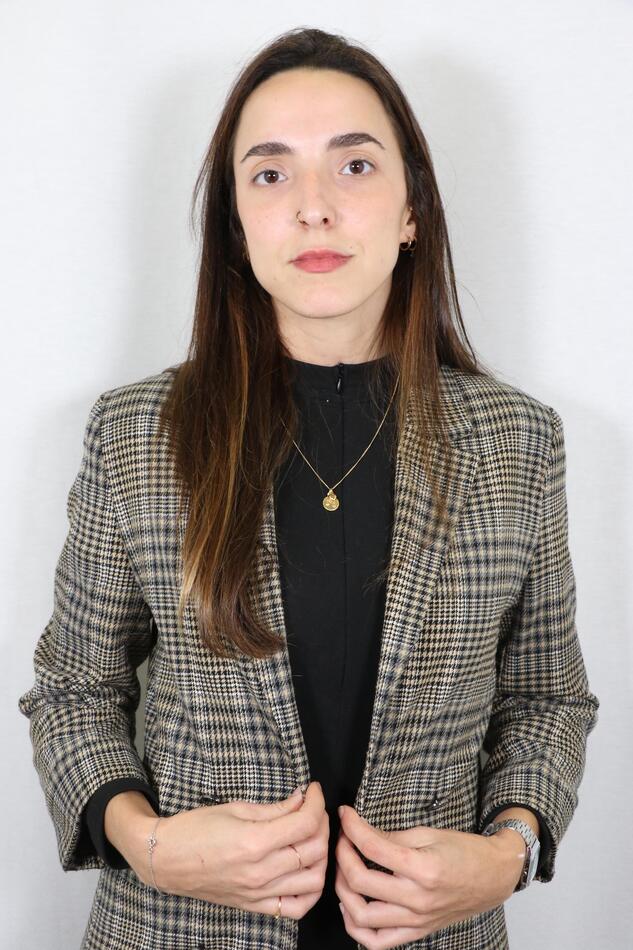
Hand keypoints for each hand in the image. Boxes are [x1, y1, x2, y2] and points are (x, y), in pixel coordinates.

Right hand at [135, 781, 329, 918]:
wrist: (166, 859)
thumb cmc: (195, 828)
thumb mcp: (236, 808)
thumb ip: (274, 808)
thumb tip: (301, 800)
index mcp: (255, 842)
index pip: (305, 823)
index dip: (316, 802)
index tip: (313, 790)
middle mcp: (261, 872)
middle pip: (315, 850)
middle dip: (321, 823)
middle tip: (313, 808)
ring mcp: (259, 893)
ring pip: (314, 880)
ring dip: (321, 856)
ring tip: (311, 837)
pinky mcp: (255, 906)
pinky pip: (297, 908)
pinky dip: (311, 891)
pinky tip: (307, 871)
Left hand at [334, 806, 525, 949]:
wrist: (492, 877)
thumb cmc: (464, 851)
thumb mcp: (428, 834)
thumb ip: (391, 838)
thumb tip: (359, 834)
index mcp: (423, 869)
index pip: (372, 847)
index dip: (351, 827)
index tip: (345, 815)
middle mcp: (418, 899)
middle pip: (360, 882)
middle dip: (342, 855)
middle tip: (343, 840)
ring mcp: (416, 921)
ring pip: (361, 917)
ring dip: (343, 891)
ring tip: (344, 871)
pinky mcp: (416, 933)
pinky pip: (377, 941)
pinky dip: (357, 926)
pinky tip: (352, 905)